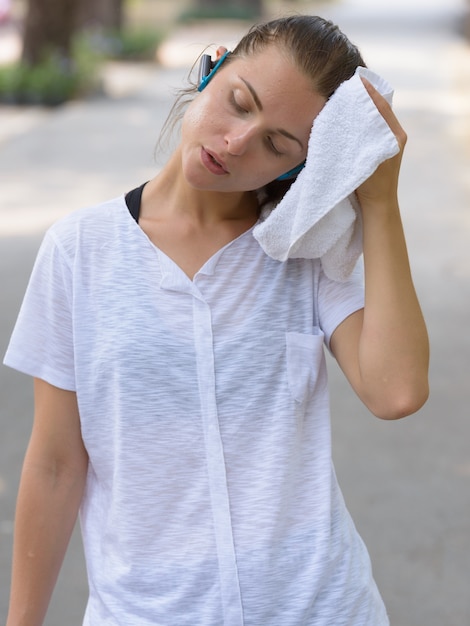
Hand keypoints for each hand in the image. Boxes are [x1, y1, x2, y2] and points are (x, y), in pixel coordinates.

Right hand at [355, 78, 406, 209]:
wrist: (378, 204)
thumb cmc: (371, 185)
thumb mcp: (365, 157)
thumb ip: (363, 136)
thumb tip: (353, 114)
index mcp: (395, 135)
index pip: (381, 106)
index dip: (369, 92)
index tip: (356, 80)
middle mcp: (395, 135)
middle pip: (380, 108)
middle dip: (366, 96)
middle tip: (350, 85)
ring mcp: (389, 141)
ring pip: (376, 117)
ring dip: (364, 107)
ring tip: (349, 97)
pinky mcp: (382, 148)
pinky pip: (373, 127)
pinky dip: (364, 119)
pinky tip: (352, 117)